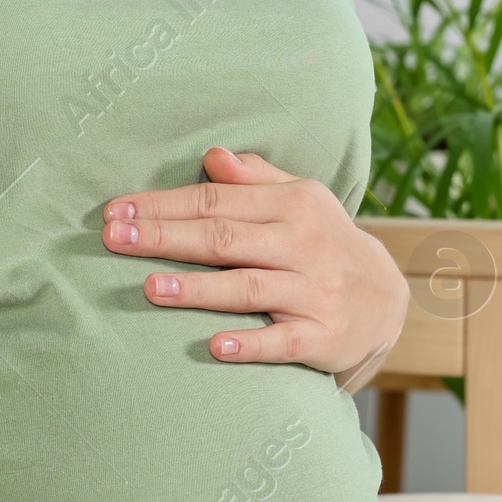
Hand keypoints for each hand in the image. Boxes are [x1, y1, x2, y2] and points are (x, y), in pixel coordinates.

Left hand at [103, 147, 408, 390]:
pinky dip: (250, 343)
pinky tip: (215, 346)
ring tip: (150, 288)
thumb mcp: (300, 199)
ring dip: (198, 288)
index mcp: (292, 204)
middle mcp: (303, 243)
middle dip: (165, 237)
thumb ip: (254, 178)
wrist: (387, 300)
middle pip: (224, 238)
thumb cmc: (323, 242)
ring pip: (248, 286)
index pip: (216, 200)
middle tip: (114, 239)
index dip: (163, 205)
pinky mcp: (323, 336)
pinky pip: (282, 340)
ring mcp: (315, 291)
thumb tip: (212, 155)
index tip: (116, 211)